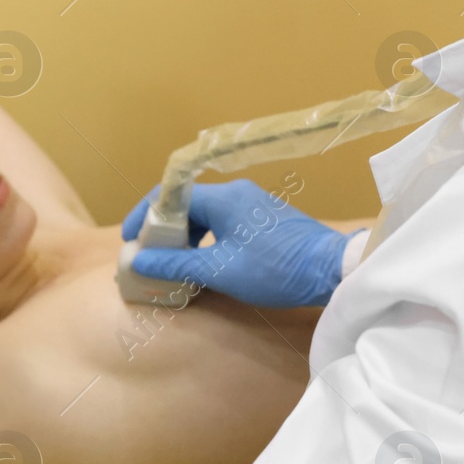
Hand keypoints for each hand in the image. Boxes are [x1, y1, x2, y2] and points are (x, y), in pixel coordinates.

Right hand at [120, 179, 355, 307]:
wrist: (334, 270)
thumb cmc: (275, 268)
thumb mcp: (220, 270)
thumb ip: (176, 264)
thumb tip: (139, 261)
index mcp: (223, 198)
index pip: (169, 197)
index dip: (143, 218)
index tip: (129, 240)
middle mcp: (236, 193)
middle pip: (186, 205)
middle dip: (163, 230)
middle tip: (150, 257)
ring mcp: (253, 204)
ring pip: (205, 214)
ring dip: (185, 237)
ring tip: (174, 264)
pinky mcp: (265, 218)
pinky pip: (224, 222)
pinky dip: (206, 239)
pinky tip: (205, 262)